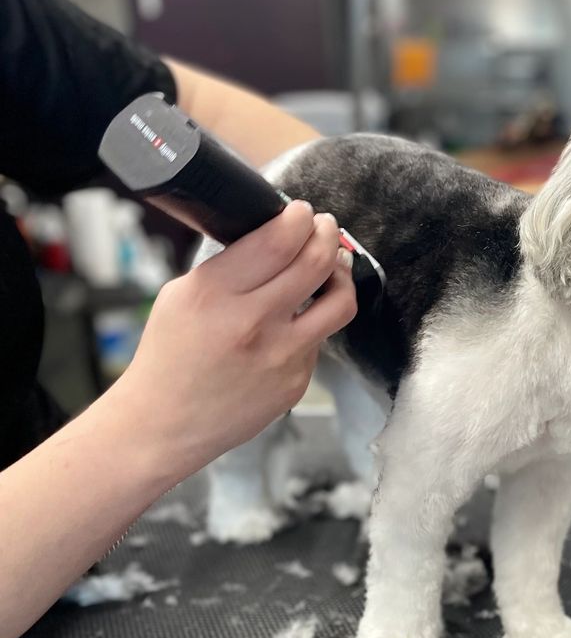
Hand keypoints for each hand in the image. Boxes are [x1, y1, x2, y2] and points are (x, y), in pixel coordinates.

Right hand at [116, 201, 356, 477]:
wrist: (164, 425)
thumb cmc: (168, 357)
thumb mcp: (180, 295)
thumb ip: (228, 265)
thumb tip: (274, 237)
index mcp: (216, 294)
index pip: (279, 240)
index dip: (299, 217)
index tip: (301, 212)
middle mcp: (253, 323)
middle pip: (317, 261)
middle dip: (326, 233)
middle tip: (322, 227)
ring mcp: (281, 357)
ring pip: (339, 301)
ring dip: (339, 273)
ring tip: (330, 266)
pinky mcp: (296, 383)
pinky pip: (319, 339)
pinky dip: (311, 322)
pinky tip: (293, 322)